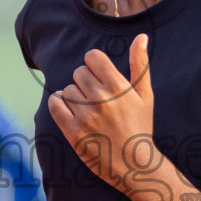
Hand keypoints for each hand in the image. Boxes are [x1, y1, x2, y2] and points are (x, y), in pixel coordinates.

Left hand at [48, 34, 154, 197]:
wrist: (134, 164)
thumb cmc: (140, 127)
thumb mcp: (145, 95)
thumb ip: (140, 64)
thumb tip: (141, 36)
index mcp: (118, 86)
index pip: (92, 57)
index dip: (94, 65)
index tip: (100, 77)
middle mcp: (101, 99)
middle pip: (79, 72)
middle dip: (86, 82)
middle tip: (96, 98)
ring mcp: (85, 116)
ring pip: (67, 89)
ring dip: (74, 96)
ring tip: (87, 110)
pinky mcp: (72, 131)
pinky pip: (55, 105)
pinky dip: (59, 104)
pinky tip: (70, 110)